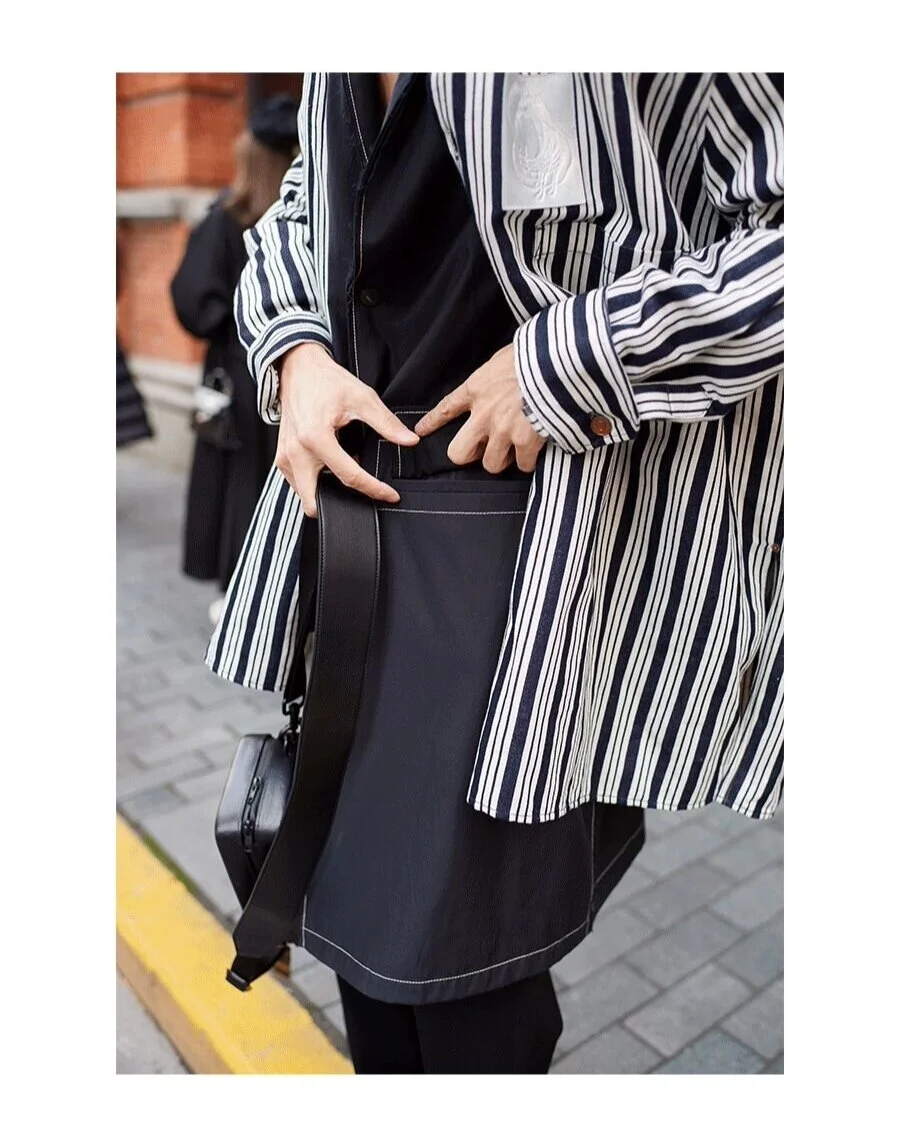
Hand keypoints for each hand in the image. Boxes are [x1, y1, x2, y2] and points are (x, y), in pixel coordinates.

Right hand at [275, 344, 418, 517]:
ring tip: (345, 472)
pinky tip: (330, 466)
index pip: (349, 477)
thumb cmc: (326, 381)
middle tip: (362, 493)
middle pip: (315, 502)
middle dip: (338, 505)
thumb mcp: (362, 397)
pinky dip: (314, 483)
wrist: (298, 368)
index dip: (374, 490)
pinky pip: (297, 484)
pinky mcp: (281, 457)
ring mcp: (284, 456)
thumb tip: (409, 441)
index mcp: (315, 438)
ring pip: (305, 496)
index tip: (390, 495)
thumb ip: (386, 423)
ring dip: (325, 493)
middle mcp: (296, 452)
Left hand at [414, 344, 545, 472]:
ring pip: (491, 465)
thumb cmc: (533, 353)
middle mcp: (483, 414)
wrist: (554, 362)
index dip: (432, 423)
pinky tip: (535, 452)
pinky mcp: (525, 441)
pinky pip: (522, 465)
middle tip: (483, 450)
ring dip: (502, 460)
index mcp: (476, 389)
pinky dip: (529, 461)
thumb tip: (500, 378)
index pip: (446, 409)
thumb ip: (494, 375)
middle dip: (470, 455)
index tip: (422, 431)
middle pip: (459, 453)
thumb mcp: (502, 357)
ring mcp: (502, 430)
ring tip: (514, 450)